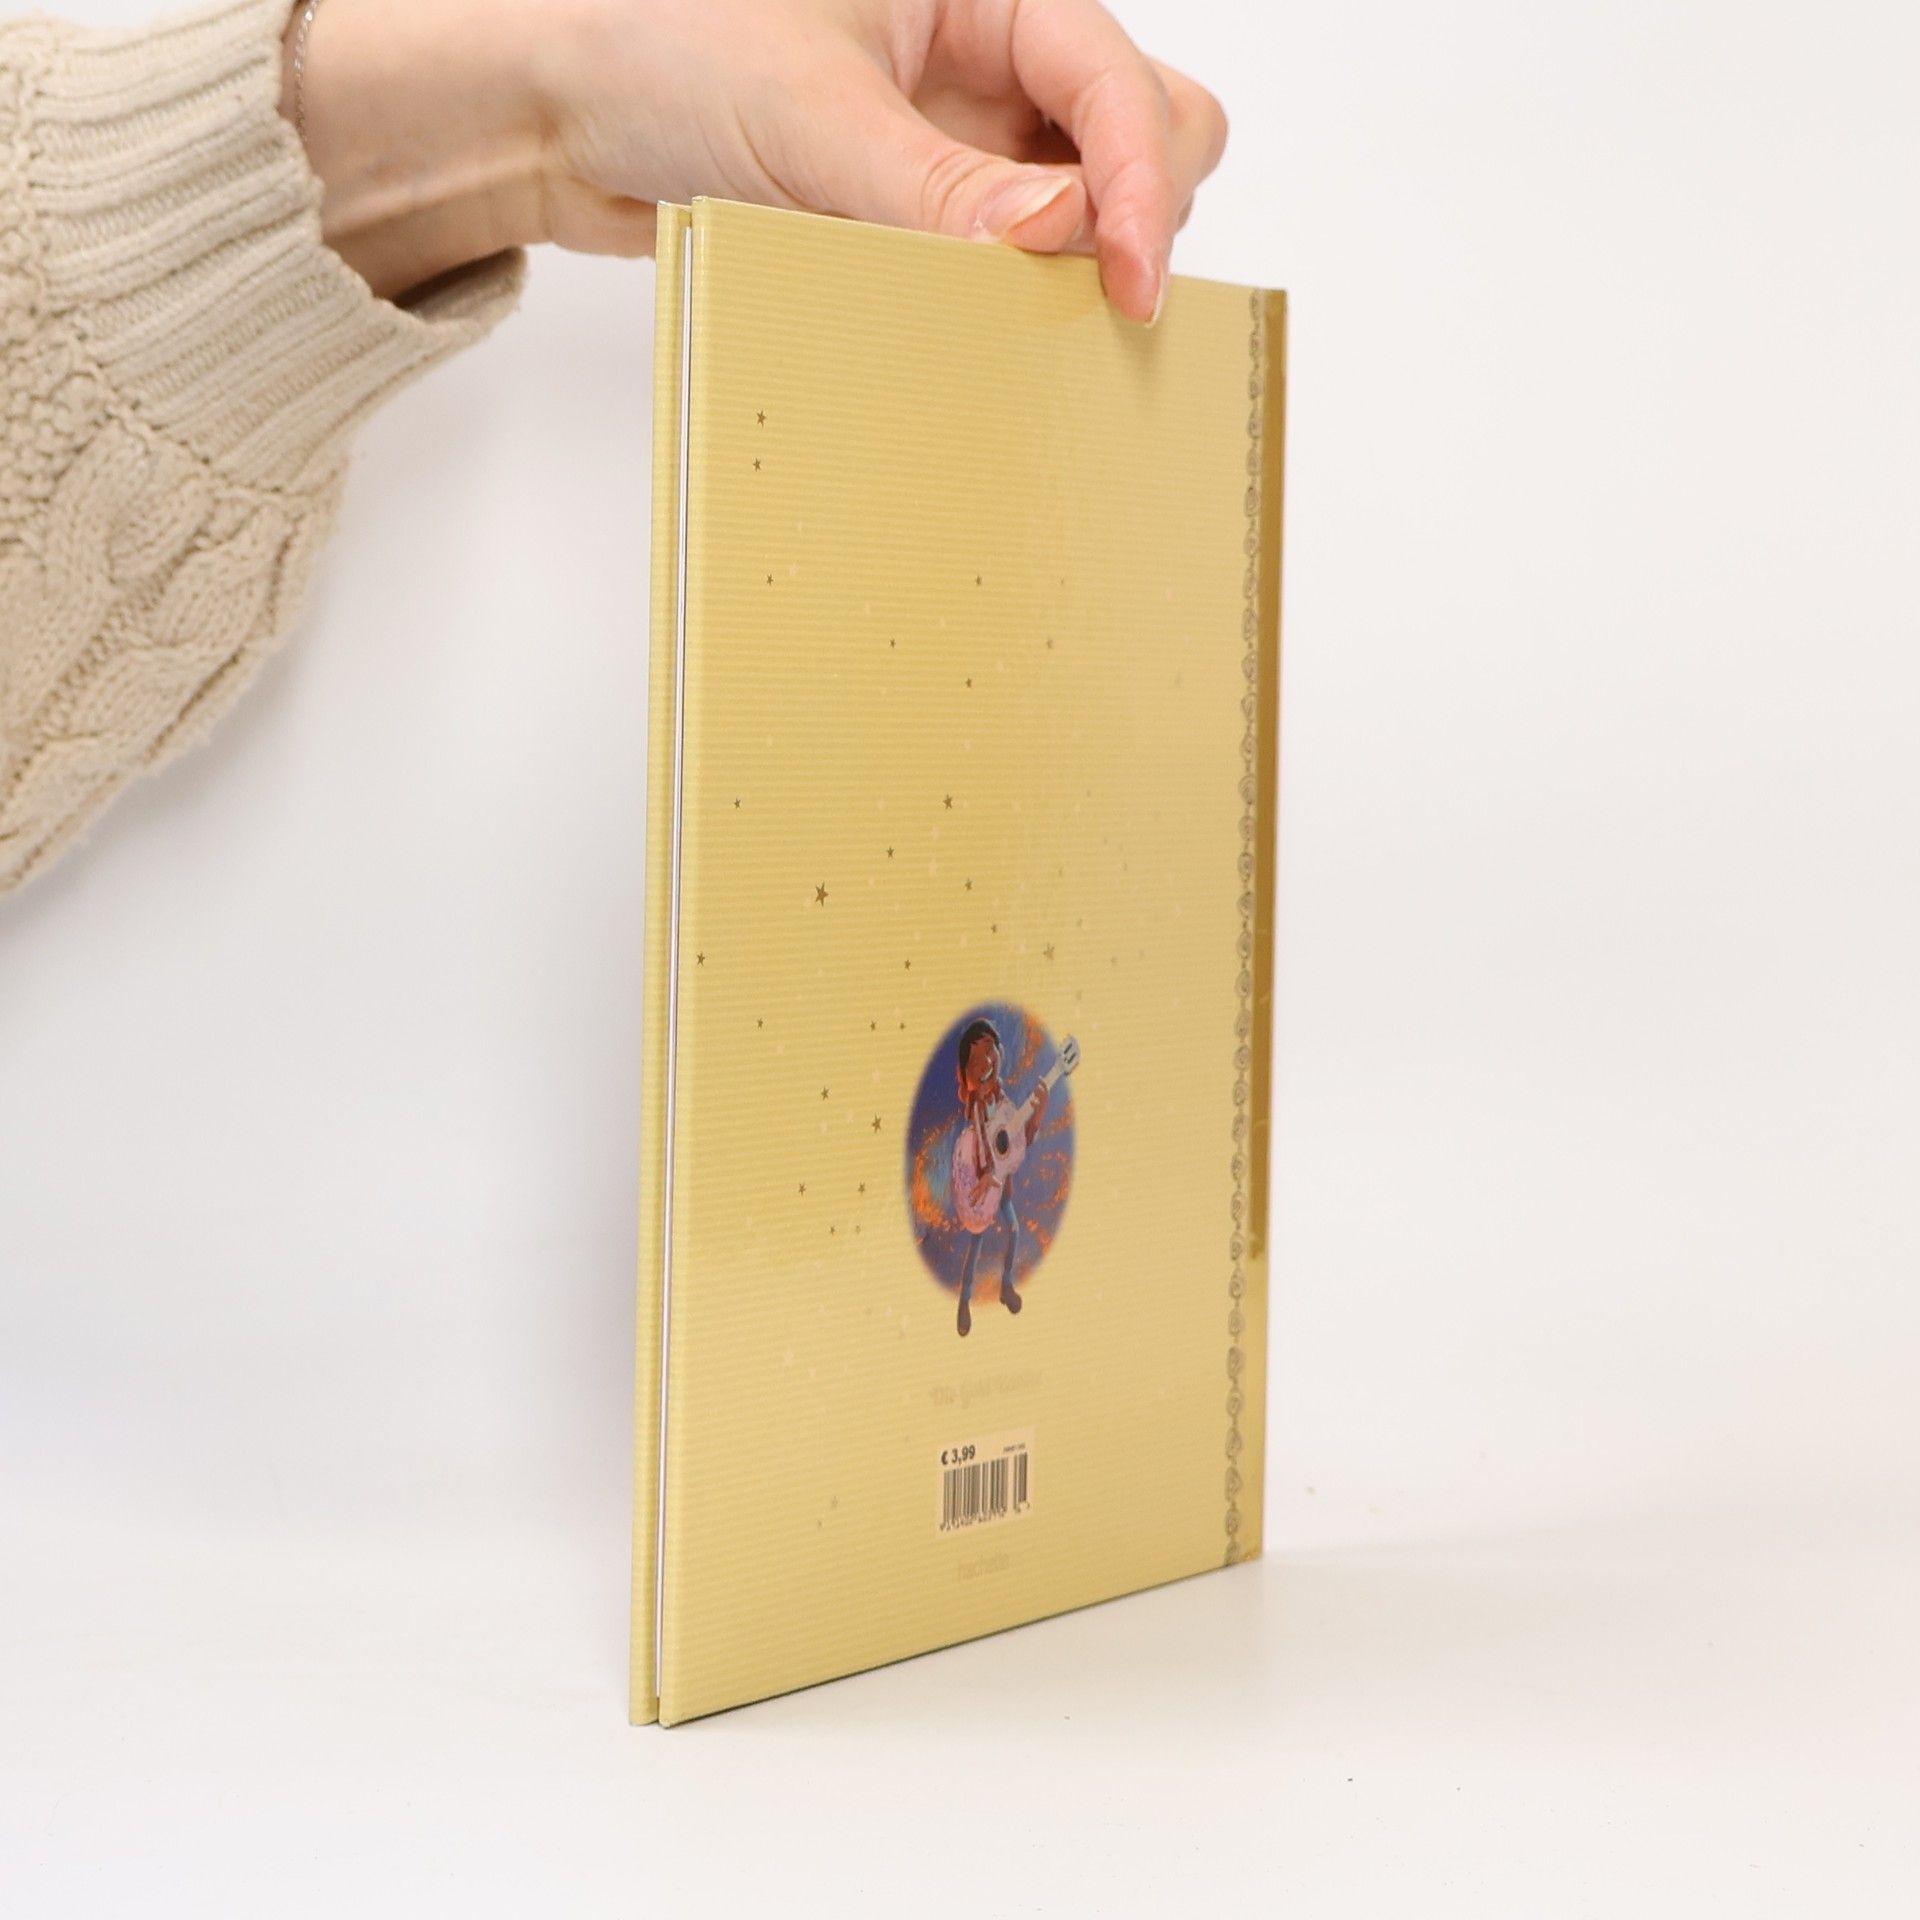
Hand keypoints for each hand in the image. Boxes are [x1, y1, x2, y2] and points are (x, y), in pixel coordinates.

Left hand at [285, 0, 1227, 322]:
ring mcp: (963, 135)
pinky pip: (1011, 255)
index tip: (1132, 278)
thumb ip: (937, 184)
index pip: (1111, 78)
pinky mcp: (926, 203)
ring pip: (1090, 199)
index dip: (1140, 179)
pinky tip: (984, 324)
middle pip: (1144, 126)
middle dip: (1137, 209)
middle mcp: (987, 56)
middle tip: (1094, 300)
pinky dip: (1018, 295)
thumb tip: (1057, 234)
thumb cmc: (657, 45)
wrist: (561, 107)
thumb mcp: (807, 114)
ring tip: (1028, 316)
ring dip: (1082, 260)